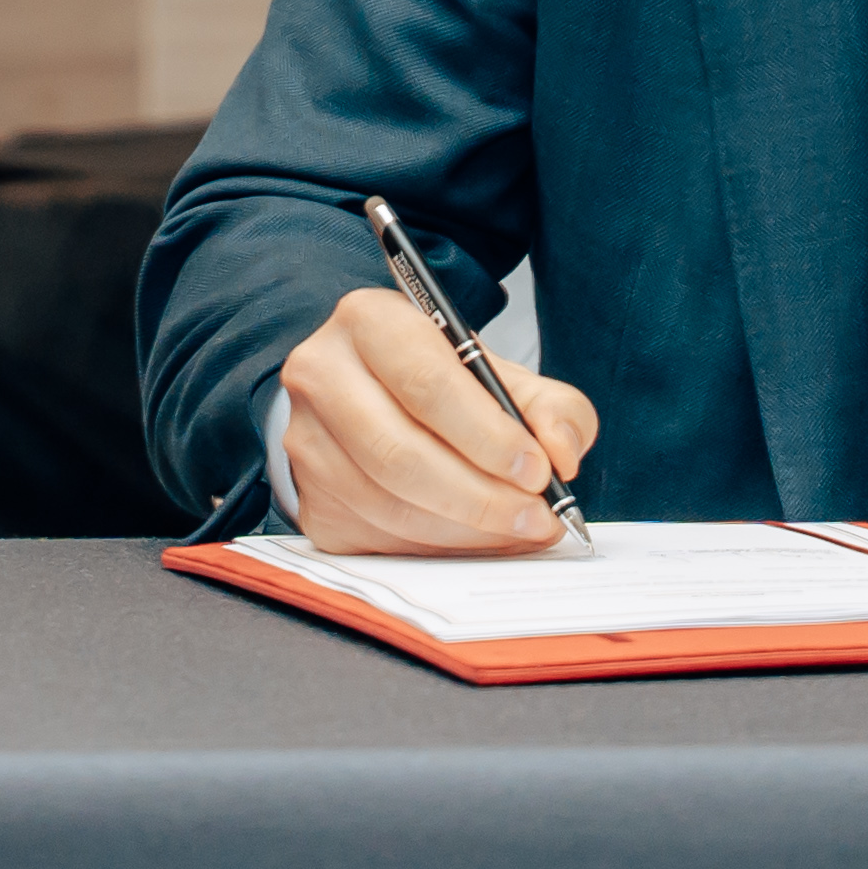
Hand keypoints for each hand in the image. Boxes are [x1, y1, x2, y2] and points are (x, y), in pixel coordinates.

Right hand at [276, 284, 597, 555]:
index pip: (425, 383)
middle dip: (482, 497)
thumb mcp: (500, 372)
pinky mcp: (312, 499)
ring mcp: (306, 440)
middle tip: (537, 516)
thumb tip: (562, 453)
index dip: (487, 435)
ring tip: (518, 529)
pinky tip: (476, 538)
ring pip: (389, 505)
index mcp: (369, 320)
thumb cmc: (440, 379)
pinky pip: (378, 538)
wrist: (376, 393)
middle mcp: (321, 374)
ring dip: (466, 531)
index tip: (538, 470)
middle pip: (400, 453)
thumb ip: (550, 405)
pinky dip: (438, 548)